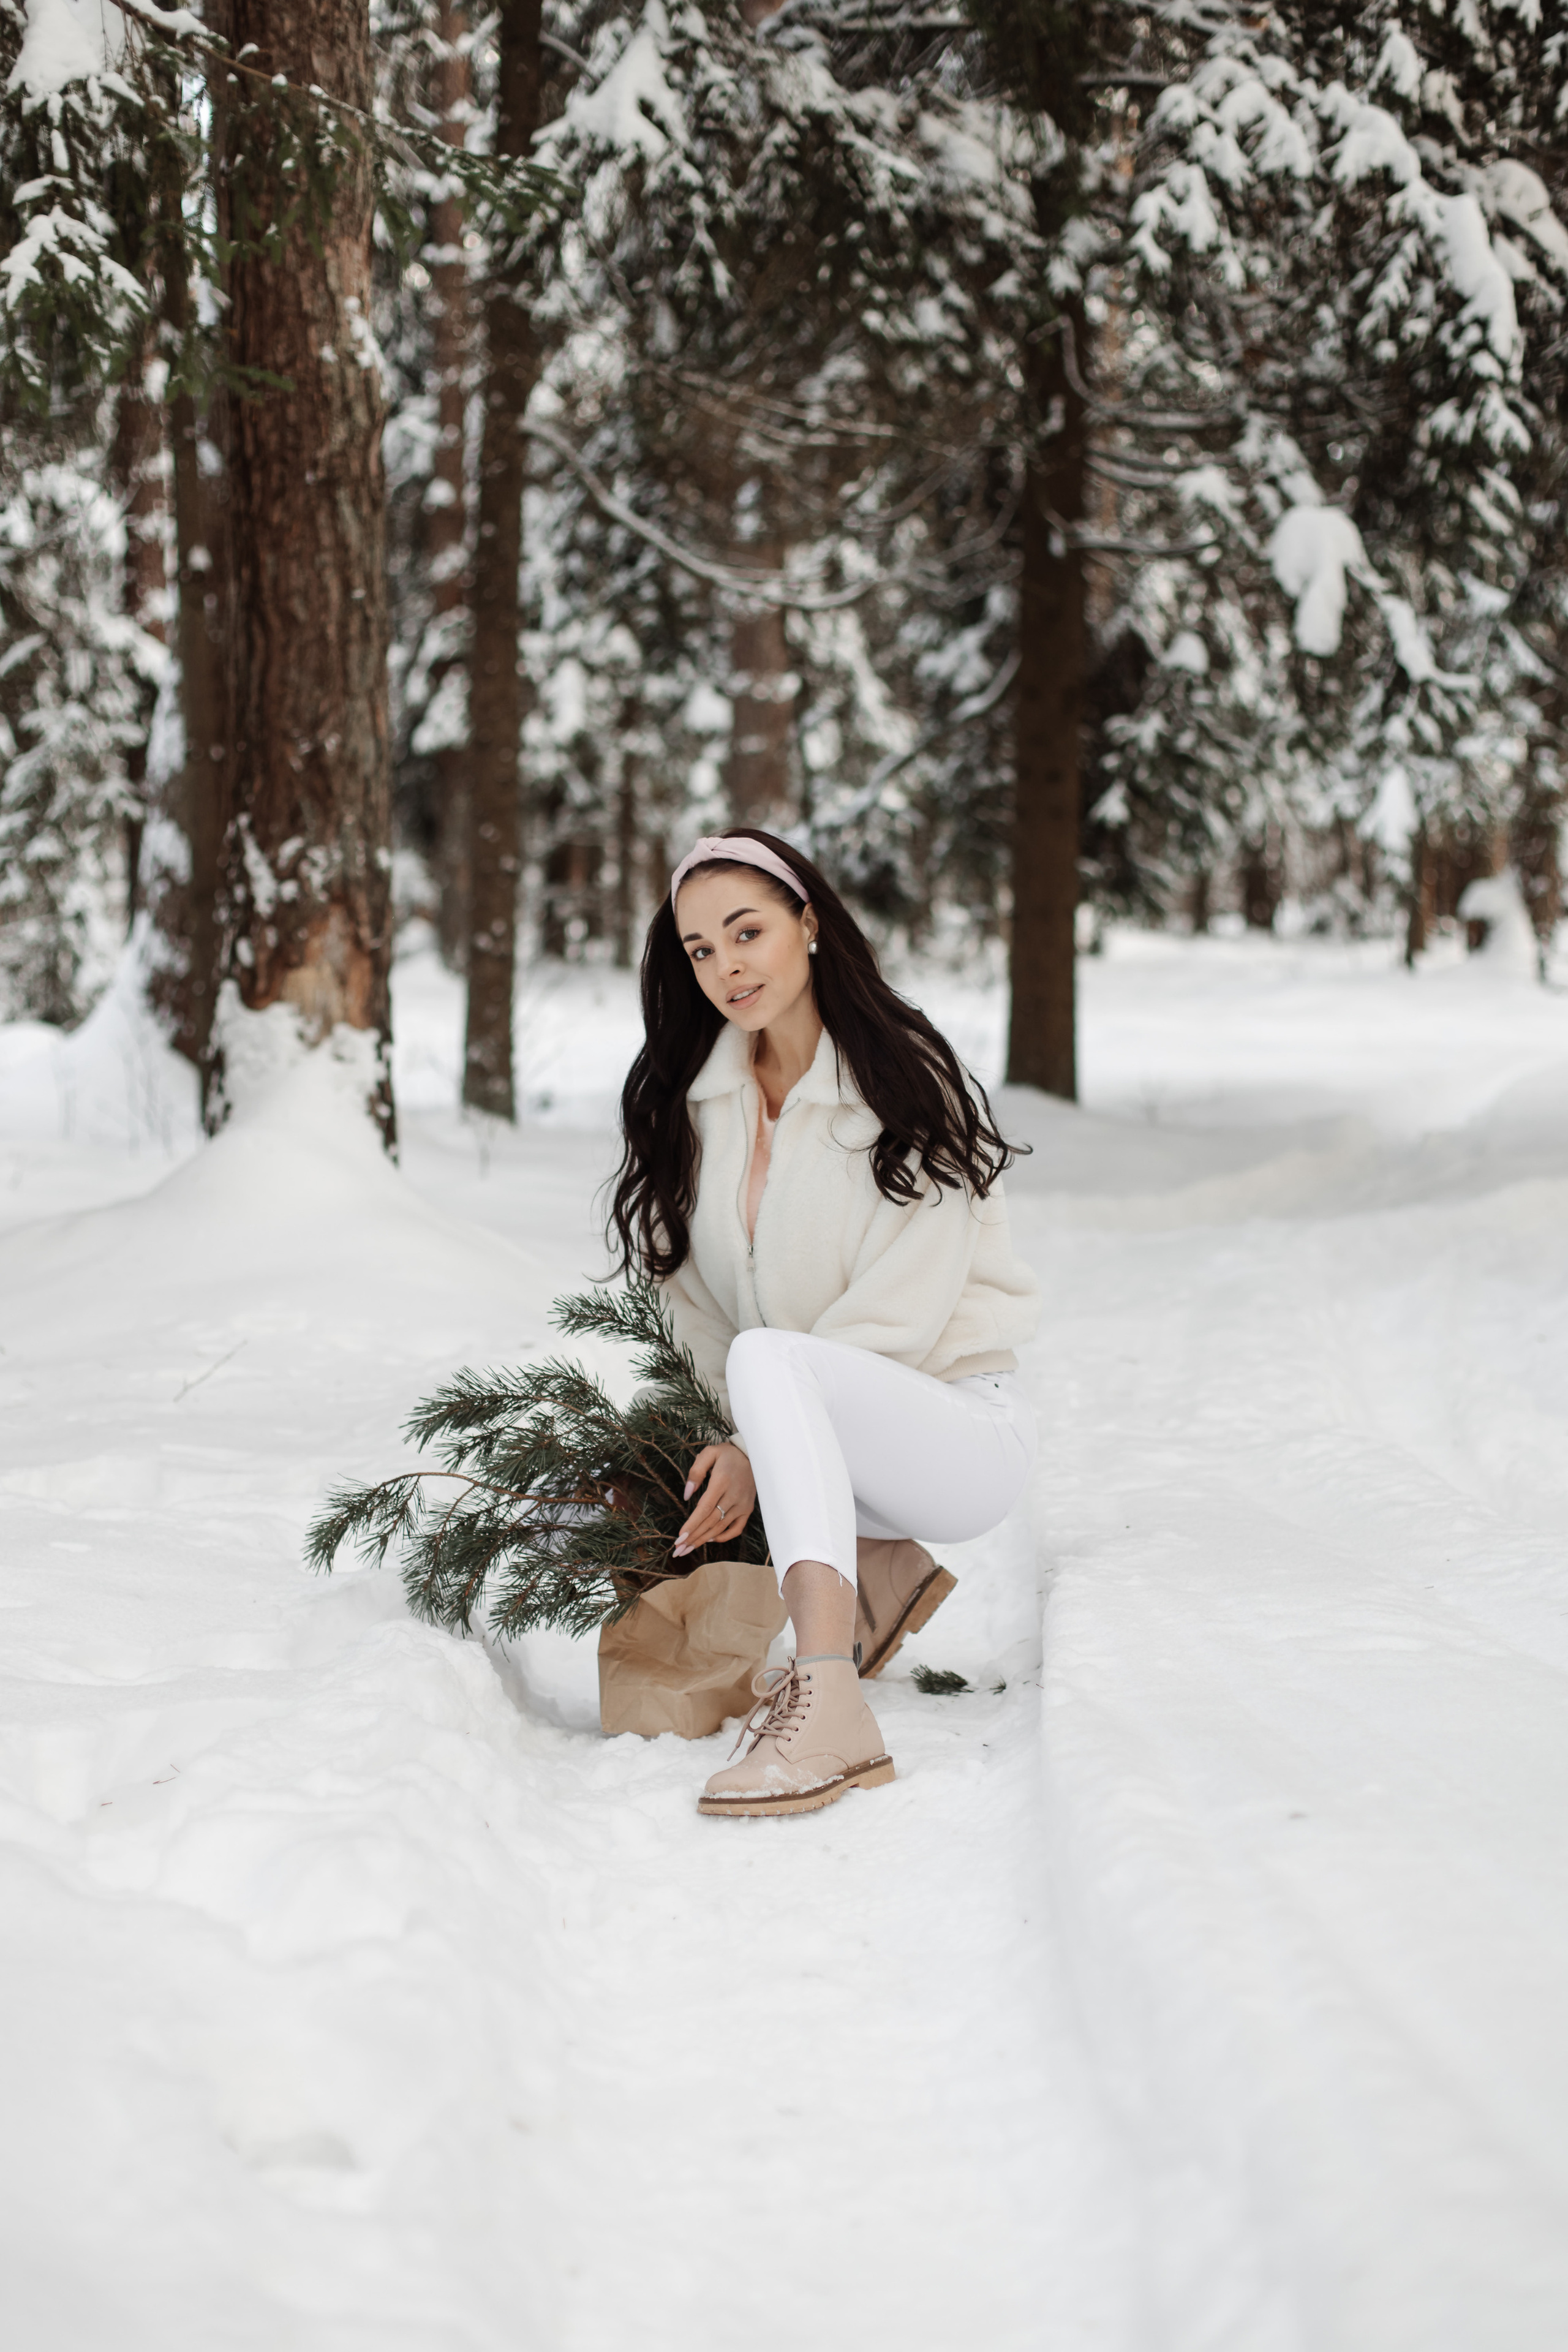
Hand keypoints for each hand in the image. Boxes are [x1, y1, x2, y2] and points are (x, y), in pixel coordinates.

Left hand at [673, 1443, 756, 1557]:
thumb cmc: (727, 1455)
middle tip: (678, 1550)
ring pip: (721, 1527)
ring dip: (704, 1540)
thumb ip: (695, 1472)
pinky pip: (737, 1528)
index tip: (679, 1537)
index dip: (692, 1525)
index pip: (704, 1508)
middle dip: (693, 1537)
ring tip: (688, 1549)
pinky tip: (710, 1539)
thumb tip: (687, 1495)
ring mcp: (742, 1504)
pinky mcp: (748, 1509)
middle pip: (711, 1522)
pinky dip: (724, 1536)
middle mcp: (733, 1496)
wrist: (753, 1455)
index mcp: (722, 1482)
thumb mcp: (708, 1453)